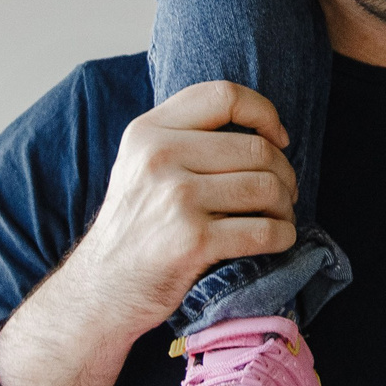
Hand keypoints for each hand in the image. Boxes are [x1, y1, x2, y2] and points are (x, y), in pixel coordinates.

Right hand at [62, 81, 299, 334]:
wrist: (101, 289)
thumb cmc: (135, 226)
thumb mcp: (141, 165)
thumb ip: (185, 136)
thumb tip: (262, 127)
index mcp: (147, 131)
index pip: (224, 95)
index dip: (264, 112)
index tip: (278, 138)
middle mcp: (159, 157)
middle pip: (257, 148)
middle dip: (284, 174)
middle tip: (283, 195)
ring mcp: (176, 199)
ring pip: (267, 188)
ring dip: (285, 208)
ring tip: (278, 219)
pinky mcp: (192, 241)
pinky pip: (266, 230)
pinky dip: (283, 236)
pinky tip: (277, 240)